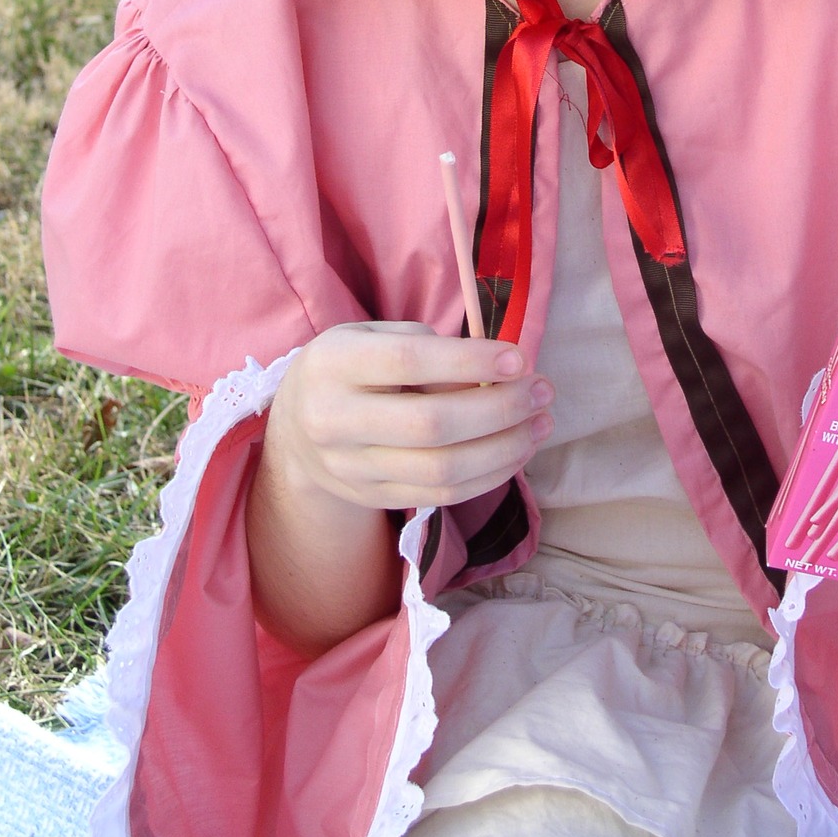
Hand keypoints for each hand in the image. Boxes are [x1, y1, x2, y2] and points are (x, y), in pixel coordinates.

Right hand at [268, 320, 555, 511]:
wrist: (295, 432)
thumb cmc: (350, 368)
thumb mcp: (372, 338)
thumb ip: (425, 348)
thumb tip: (497, 373)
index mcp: (333, 363)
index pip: (408, 363)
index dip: (470, 361)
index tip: (519, 358)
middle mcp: (333, 419)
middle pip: (431, 425)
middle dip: (500, 409)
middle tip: (542, 391)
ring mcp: (350, 468)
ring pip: (442, 470)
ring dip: (505, 448)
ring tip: (541, 423)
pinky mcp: (372, 498)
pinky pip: (441, 496)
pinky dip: (489, 475)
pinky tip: (517, 451)